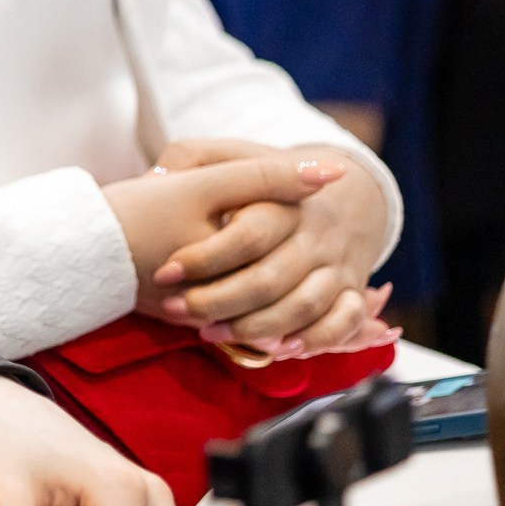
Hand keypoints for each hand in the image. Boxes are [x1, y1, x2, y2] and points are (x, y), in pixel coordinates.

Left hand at [146, 140, 392, 354]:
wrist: (343, 196)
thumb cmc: (264, 182)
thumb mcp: (227, 157)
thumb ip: (191, 161)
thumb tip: (153, 181)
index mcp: (284, 201)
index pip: (248, 235)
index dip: (204, 258)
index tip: (166, 272)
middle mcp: (313, 234)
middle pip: (270, 279)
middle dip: (218, 301)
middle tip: (176, 310)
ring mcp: (335, 264)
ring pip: (302, 306)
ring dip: (255, 328)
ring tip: (209, 333)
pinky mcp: (351, 290)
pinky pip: (341, 322)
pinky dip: (315, 340)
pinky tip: (278, 349)